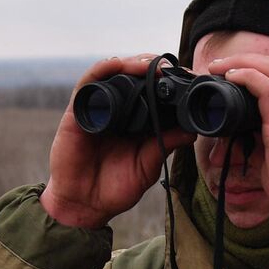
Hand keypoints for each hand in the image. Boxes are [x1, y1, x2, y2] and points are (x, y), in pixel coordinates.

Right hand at [41, 55, 195, 228]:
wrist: (84, 205)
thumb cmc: (115, 188)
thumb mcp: (147, 165)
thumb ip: (165, 145)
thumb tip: (191, 130)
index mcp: (136, 122)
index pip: (153, 92)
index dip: (168, 81)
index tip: (188, 78)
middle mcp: (118, 111)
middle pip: (134, 77)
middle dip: (153, 67)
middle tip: (172, 68)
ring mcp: (98, 109)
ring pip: (114, 74)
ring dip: (132, 64)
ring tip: (149, 65)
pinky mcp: (78, 112)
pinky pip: (88, 83)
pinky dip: (102, 70)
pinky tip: (117, 64)